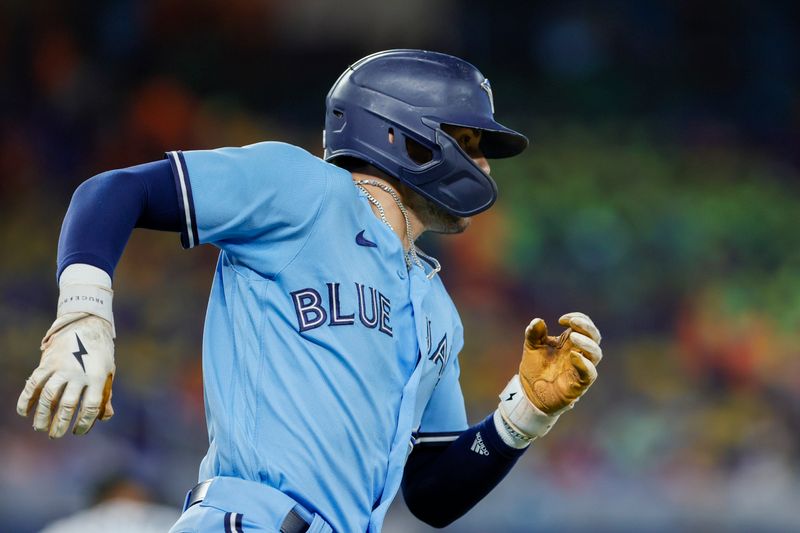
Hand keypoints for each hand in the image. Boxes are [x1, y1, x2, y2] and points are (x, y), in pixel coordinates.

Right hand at [17, 312, 114, 437]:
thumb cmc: (100, 353)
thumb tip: (105, 417)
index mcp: (97, 377)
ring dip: (42, 415)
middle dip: (59, 423)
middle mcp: (79, 373)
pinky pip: (34, 383)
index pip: (90, 407)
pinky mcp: (48, 362)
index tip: (77, 432)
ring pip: (48, 396)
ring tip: (40, 427)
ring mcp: (62, 367)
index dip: (84, 423)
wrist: (87, 325)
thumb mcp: (108, 372)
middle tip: (55, 435)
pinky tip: (23, 412)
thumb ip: (105, 394)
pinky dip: (26, 398)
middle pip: (67, 405)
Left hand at [518, 312, 601, 414]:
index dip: (578, 319)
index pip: (584, 326)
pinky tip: (573, 356)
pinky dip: (584, 364)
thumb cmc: (535, 368)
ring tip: (573, 337)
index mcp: (569, 342)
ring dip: (587, 343)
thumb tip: (537, 321)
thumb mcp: (531, 347)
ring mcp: (581, 368)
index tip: (562, 320)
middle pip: (594, 337)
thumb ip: (534, 334)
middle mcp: (579, 353)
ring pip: (596, 353)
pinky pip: (589, 373)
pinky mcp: (579, 383)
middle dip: (586, 327)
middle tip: (573, 322)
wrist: (530, 393)